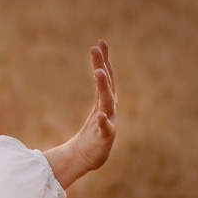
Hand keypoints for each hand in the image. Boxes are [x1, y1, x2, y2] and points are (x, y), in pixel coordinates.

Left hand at [44, 42, 116, 189]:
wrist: (88, 155)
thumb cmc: (93, 130)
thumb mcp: (98, 105)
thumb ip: (101, 87)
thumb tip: (101, 65)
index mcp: (106, 99)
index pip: (106, 76)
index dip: (104, 60)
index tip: (100, 42)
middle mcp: (109, 108)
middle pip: (107, 84)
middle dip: (103, 66)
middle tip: (96, 49)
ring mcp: (109, 122)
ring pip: (107, 102)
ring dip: (103, 87)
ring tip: (98, 73)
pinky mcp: (105, 138)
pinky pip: (105, 128)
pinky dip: (104, 121)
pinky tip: (100, 115)